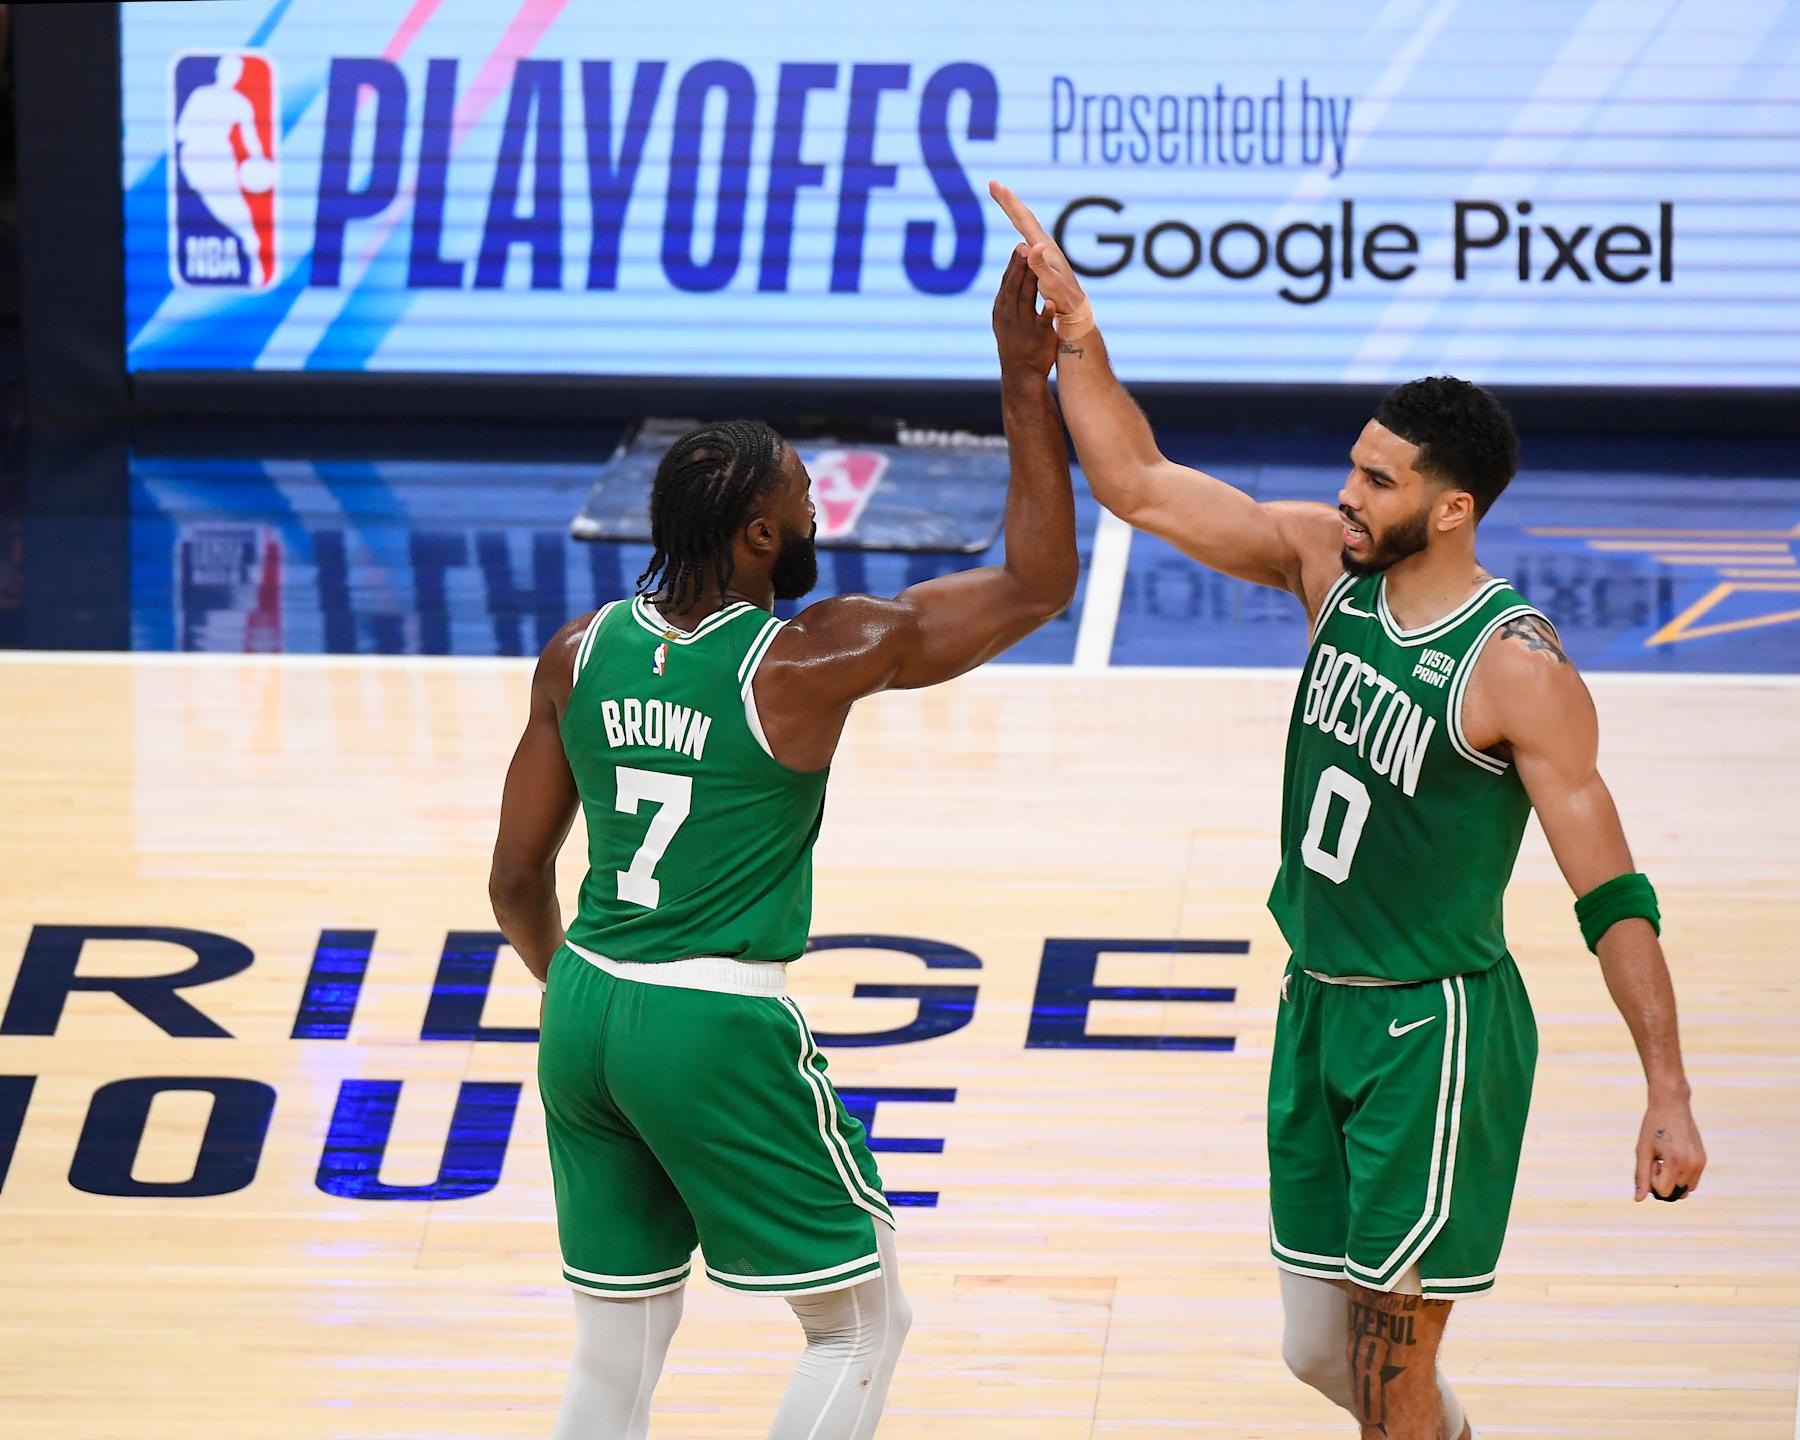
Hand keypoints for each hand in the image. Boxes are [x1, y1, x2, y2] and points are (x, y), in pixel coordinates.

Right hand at [988, 181, 1089, 326]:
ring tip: (1003, 197)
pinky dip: (1019, 222)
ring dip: (1013, 208)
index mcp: (1043, 247)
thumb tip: (1033, 245)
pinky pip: (1028, 232)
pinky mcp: (1044, 254)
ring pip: (1026, 222)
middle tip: (994, 184)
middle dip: (1008, 200)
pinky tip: (1017, 221)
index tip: (996, 186)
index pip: (1023, 220)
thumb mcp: (1050, 283)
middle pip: (1023, 216)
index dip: (1009, 203)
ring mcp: (1044, 248)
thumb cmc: (1062, 297)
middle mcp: (1044, 243)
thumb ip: (1040, 265)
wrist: (1075, 307)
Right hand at [992, 244, 1057, 377]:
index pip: (1007, 282)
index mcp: (1002, 309)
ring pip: (1026, 299)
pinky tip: (1050, 301)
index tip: (1020, 245)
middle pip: (1014, 286)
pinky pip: (1043, 322)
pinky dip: (1046, 312)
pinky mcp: (1039, 336)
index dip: (1014, 264)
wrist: (1022, 375)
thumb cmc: (1017, 344)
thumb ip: (1012, 298)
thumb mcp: (1008, 320)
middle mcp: (1010, 315)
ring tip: (1036, 264)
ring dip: (1030, 280)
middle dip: (1020, 265)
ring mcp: (1023, 325)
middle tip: (1025, 246)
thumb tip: (1015, 275)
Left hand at [1635, 1096, 1704, 1201]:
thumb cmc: (1653, 1127)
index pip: (1663, 1192)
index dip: (1652, 1180)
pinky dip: (1681, 1176)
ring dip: (1672, 1180)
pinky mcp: (1704, 1160)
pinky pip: (1692, 1182)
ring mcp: (1700, 1163)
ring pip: (1684, 1190)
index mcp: (1676, 1161)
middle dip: (1662, 1181)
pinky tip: (1673, 1157)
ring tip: (1666, 1158)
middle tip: (1658, 1159)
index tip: (1652, 1162)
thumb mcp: (1642, 1150)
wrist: (1672, 1105)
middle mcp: (1692, 1165)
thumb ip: (1641, 1176)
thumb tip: (1638, 1199)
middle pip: (1674, 1192)